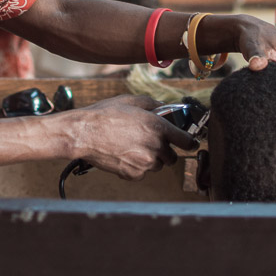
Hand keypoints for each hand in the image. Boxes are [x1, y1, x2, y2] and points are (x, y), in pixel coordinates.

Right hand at [69, 95, 197, 179]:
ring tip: (132, 148)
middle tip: (150, 143)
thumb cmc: (105, 115)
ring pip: (157, 165)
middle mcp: (155, 146)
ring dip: (150, 159)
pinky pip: (142, 173)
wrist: (84, 133)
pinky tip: (124, 155)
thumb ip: (153, 104)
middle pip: (172, 157)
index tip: (191, 144)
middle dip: (164, 151)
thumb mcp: (131, 101)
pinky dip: (136, 167)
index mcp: (158, 126)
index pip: (186, 140)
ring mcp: (145, 162)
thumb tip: (164, 107)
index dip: (190, 142)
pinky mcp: (133, 174)